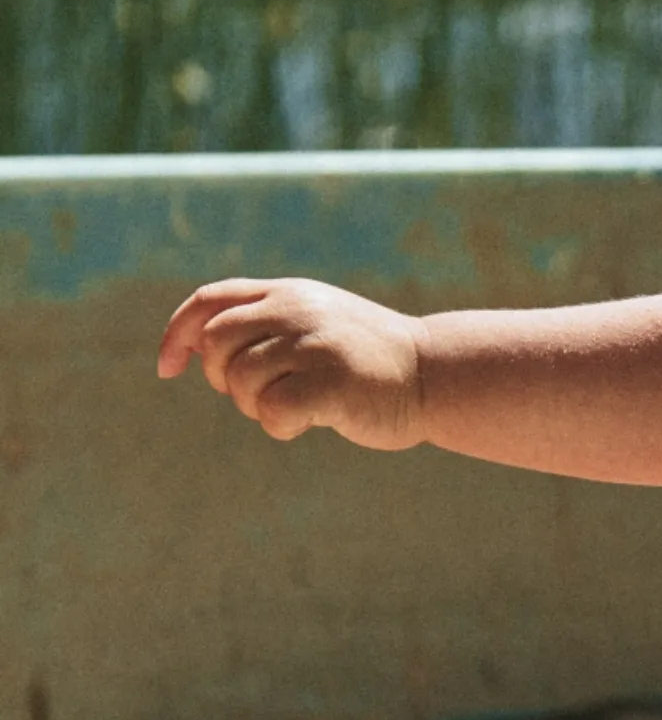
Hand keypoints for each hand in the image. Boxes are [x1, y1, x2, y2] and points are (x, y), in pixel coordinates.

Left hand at [157, 278, 426, 449]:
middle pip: (216, 343)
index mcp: (290, 293)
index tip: (167, 368)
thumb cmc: (371, 360)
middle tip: (259, 396)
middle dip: (222, 379)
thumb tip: (195, 345)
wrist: (435, 373)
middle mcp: (298, 309)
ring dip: (256, 406)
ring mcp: (315, 343)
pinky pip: (271, 411)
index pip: (210, 301)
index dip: (177, 334)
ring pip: (240, 381)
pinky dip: (281, 426)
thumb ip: (269, 322)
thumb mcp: (318, 322)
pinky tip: (312, 422)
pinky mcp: (331, 381)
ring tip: (295, 408)